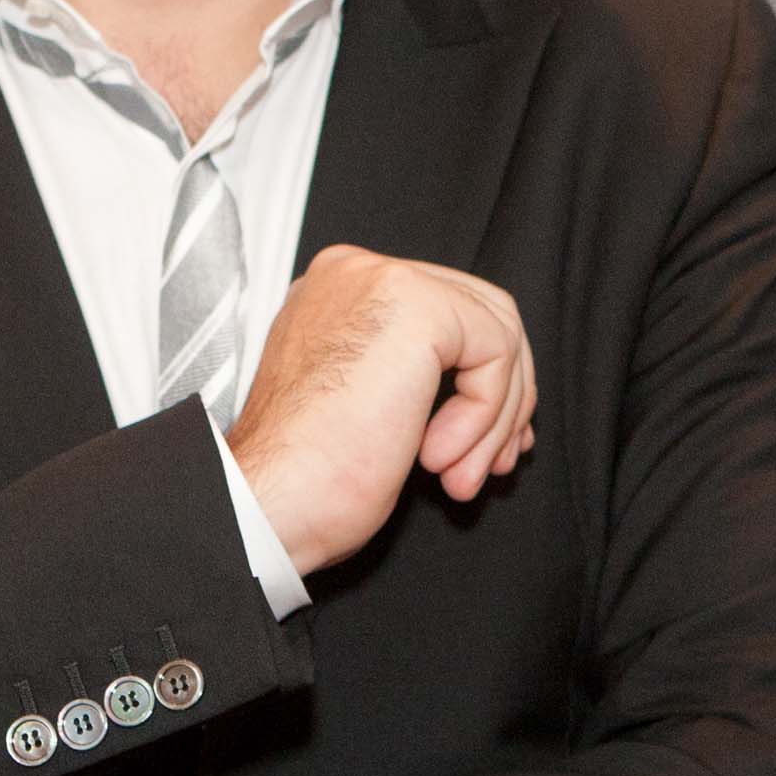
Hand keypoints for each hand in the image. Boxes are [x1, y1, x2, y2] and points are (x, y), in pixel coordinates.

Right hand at [228, 244, 534, 574]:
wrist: (270, 504)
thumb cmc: (308, 476)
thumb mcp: (371, 404)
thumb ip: (422, 375)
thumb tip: (505, 389)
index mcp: (338, 291)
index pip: (448, 311)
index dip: (486, 380)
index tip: (490, 442)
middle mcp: (357, 271)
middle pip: (482, 313)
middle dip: (505, 396)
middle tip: (496, 462)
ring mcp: (384, 280)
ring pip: (497, 333)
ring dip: (496, 419)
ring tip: (462, 476)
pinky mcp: (415, 306)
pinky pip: (495, 352)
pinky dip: (485, 416)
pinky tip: (436, 459)